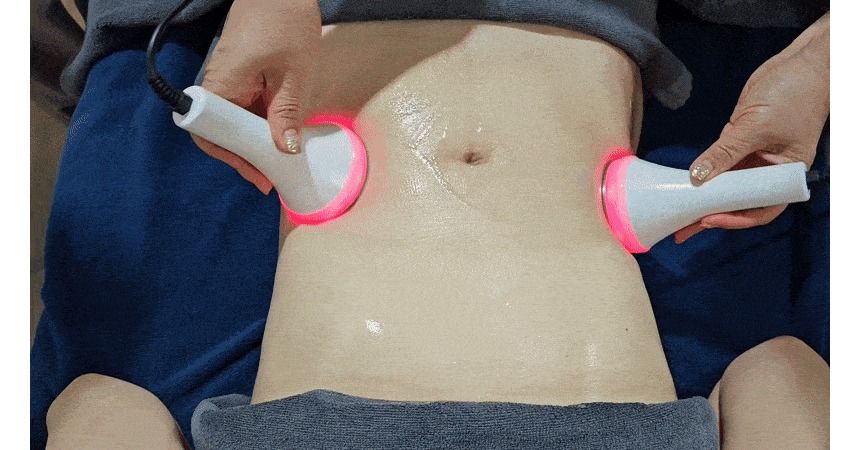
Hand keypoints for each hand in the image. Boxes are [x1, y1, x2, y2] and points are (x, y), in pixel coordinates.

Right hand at [190, 0, 321, 193]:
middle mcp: (219, 86)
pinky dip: (261, 125)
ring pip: (236, 124)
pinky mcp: (242, 77)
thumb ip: (287, 114)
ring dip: (255, 143)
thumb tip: (284, 149)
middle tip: (270, 176)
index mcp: (223, 86)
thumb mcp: (294, 74)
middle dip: (246, 158)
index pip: (211, 136)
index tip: (259, 175)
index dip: (234, 160)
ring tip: (279, 161)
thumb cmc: (284, 19)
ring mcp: (230, 81)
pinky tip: (281, 135)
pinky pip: (245, 108)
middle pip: (223, 135)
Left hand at [675, 13, 828, 243]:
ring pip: (724, 184)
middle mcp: (768, 169)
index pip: (759, 208)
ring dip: (702, 198)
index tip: (707, 220)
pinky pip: (718, 163)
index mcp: (784, 173)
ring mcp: (752, 155)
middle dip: (710, 215)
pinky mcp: (738, 139)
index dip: (733, 218)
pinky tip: (684, 186)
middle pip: (737, 201)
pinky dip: (702, 174)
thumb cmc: (796, 93)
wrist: (803, 62)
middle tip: (682, 230)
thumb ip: (725, 152)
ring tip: (677, 213)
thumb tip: (697, 177)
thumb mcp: (756, 126)